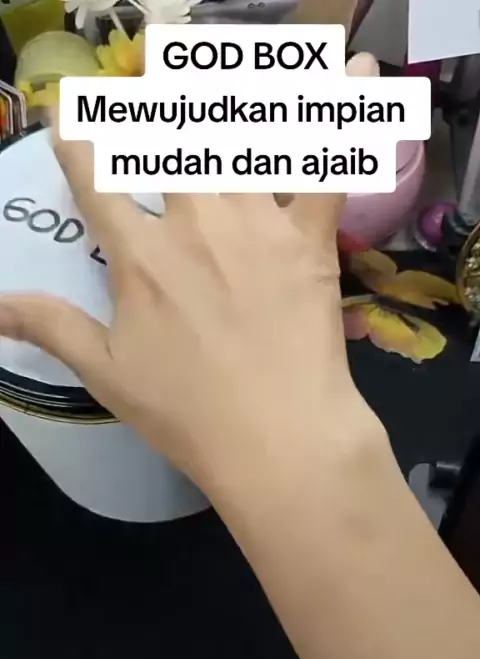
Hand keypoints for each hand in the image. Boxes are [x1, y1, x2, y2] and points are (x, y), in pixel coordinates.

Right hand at [0, 54, 380, 497]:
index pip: (96, 181)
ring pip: (241, 135)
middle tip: (157, 86)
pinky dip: (349, 110)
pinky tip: (361, 60)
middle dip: (157, 108)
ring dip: (231, 95)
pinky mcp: (310, 237)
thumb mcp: (106, 373)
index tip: (69, 119)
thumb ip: (50, 327)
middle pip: (171, 139)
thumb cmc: (187, 413)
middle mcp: (195, 223)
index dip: (78, 144)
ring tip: (225, 66)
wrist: (277, 437)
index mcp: (140, 257)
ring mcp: (257, 224)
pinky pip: (331, 162)